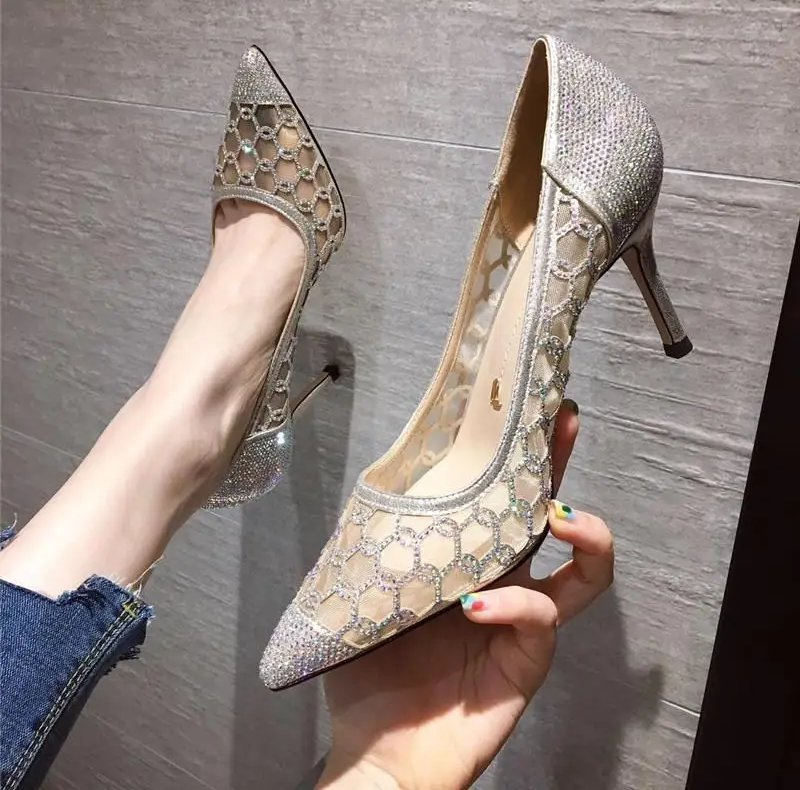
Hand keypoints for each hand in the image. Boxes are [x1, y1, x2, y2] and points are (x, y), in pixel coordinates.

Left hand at [318, 401, 613, 789]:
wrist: (377, 750)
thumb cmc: (370, 671)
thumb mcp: (364, 591)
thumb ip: (377, 542)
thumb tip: (379, 481)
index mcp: (469, 562)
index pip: (502, 500)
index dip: (520, 456)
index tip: (528, 410)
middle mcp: (505, 584)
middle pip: (553, 518)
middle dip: (564, 468)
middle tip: (566, 425)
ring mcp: (521, 624)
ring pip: (584, 574)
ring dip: (585, 536)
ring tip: (561, 513)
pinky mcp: (528, 663)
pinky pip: (538, 620)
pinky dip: (511, 606)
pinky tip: (476, 605)